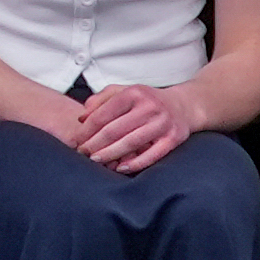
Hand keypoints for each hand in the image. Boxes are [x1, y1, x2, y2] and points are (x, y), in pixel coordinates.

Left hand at [68, 78, 199, 173]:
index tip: (76, 140)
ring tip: (95, 160)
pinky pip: (152, 155)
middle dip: (94, 143)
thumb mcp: (125, 91)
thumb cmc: (148, 100)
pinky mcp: (173, 138)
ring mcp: (162, 123)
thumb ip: (101, 99)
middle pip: (115, 129)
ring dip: (110, 154)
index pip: (104, 113)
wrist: (184, 105)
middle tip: (82, 153)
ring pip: (131, 142)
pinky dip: (135, 163)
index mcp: (134, 93)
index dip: (87, 129)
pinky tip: (120, 168)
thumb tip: (81, 117)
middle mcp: (149, 107)